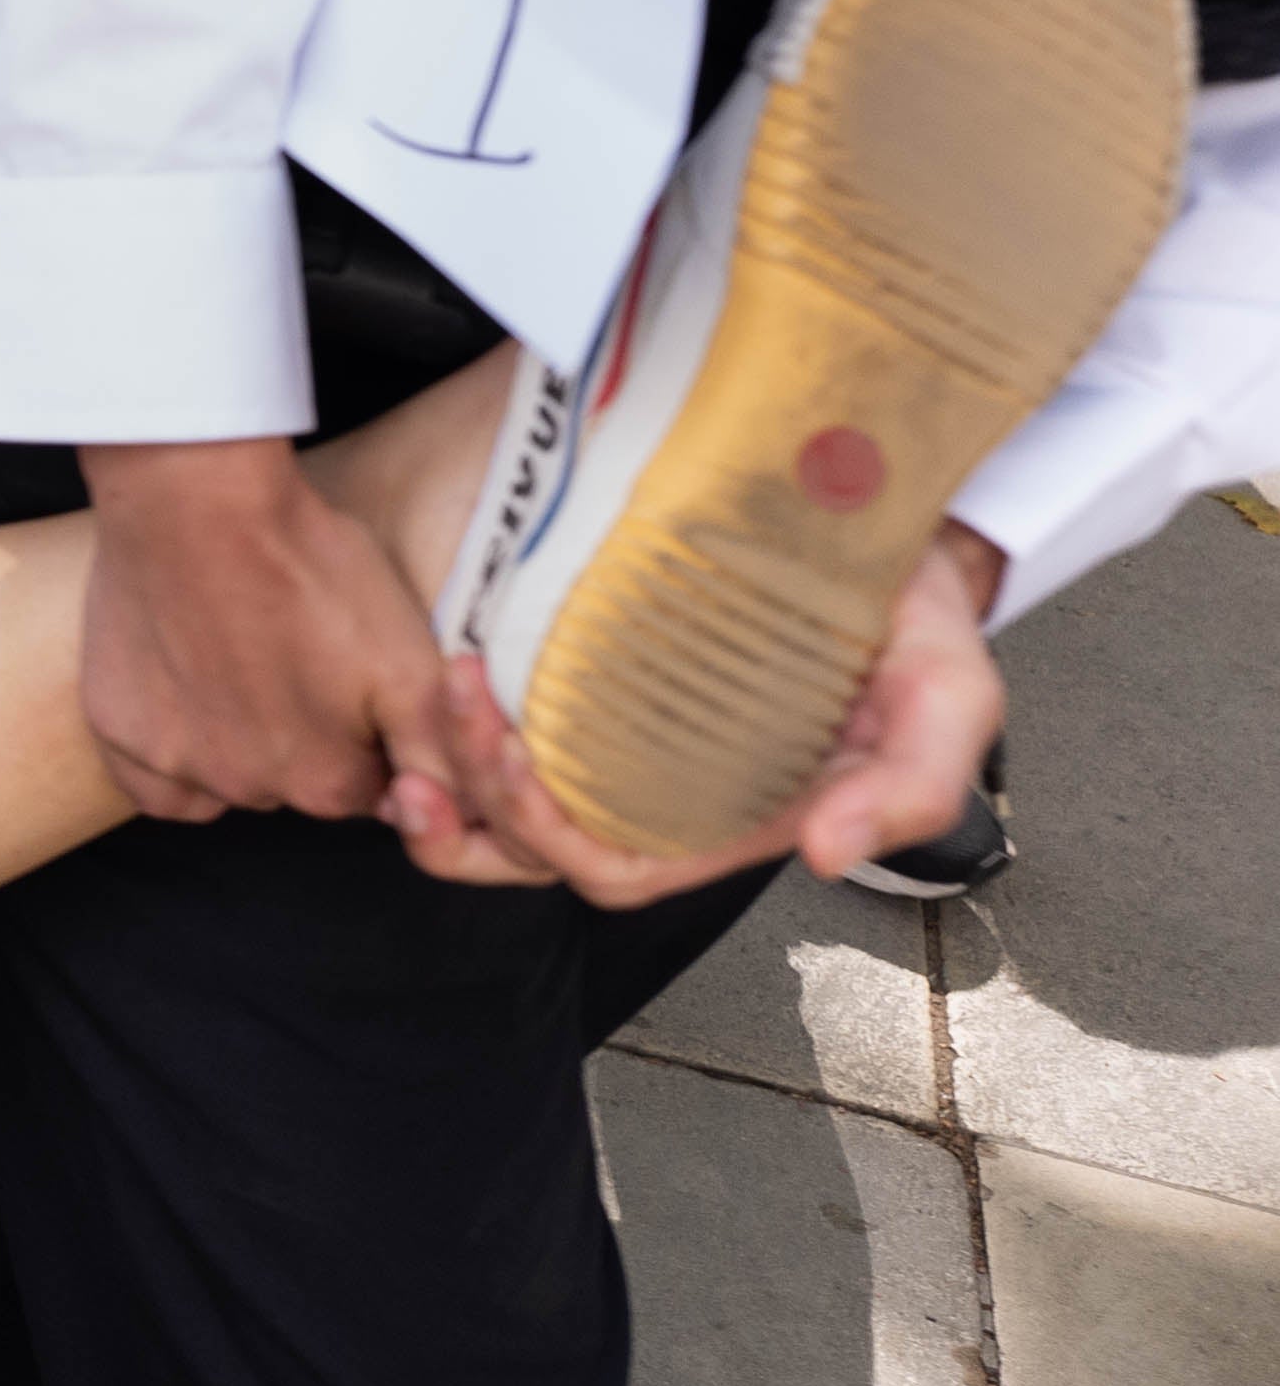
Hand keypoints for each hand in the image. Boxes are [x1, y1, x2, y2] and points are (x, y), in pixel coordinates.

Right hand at [77, 435, 454, 821]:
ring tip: (240, 659)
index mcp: (326, 780)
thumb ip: (436, 747)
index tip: (349, 680)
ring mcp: (176, 764)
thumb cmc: (309, 564)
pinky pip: (152, 780)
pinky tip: (185, 697)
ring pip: (222, 780)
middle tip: (294, 658)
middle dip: (301, 737)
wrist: (197, 502)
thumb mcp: (408, 656)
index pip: (363, 787)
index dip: (362, 733)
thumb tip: (462, 811)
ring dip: (236, 739)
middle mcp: (249, 789)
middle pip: (291, 783)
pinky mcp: (116, 729)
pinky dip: (170, 754)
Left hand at [398, 524, 1012, 903]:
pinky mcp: (583, 665)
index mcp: (725, 814)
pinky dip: (456, 707)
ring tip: (444, 680)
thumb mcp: (947, 698)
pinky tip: (439, 658)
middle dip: (477, 785)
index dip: (550, 833)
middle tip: (460, 695)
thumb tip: (825, 854)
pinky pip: (499, 715)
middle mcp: (658, 783)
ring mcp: (614, 727)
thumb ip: (908, 784)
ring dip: (451, 748)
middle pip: (533, 835)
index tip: (516, 758)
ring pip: (500, 786)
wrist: (886, 521)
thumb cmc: (911, 624)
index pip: (614, 864)